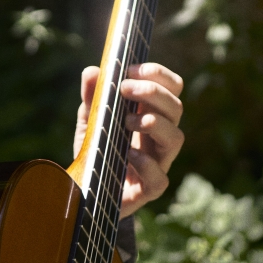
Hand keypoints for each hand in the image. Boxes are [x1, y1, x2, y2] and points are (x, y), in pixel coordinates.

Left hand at [74, 62, 184, 217]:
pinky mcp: (148, 190)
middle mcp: (160, 137)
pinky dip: (145, 164)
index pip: (171, 88)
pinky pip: (160, 179)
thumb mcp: (90, 121)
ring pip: (176, 138)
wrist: (86, 193)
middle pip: (176, 107)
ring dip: (154, 123)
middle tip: (125, 87)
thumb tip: (92, 72)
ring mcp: (158, 163)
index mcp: (152, 114)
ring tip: (127, 121)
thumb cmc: (97, 152)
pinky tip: (127, 155)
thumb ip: (92, 97)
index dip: (158, 75)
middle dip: (153, 92)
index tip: (132, 69)